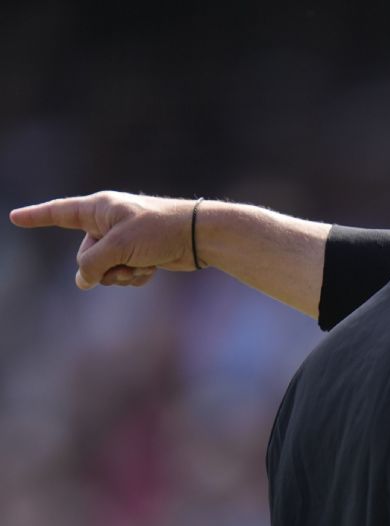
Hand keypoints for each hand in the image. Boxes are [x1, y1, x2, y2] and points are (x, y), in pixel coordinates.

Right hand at [9, 191, 201, 289]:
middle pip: (84, 256)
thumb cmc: (159, 231)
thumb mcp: (119, 247)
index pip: (59, 213)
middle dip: (103, 267)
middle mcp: (108, 223)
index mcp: (99, 209)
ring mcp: (123, 241)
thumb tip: (82, 281)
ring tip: (143, 265)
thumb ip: (93, 265)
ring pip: (104, 270)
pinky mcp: (139, 256)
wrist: (199, 237)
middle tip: (127, 260)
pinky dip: (136, 277)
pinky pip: (123, 275)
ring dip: (122, 275)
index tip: (15, 218)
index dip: (36, 217)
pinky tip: (153, 271)